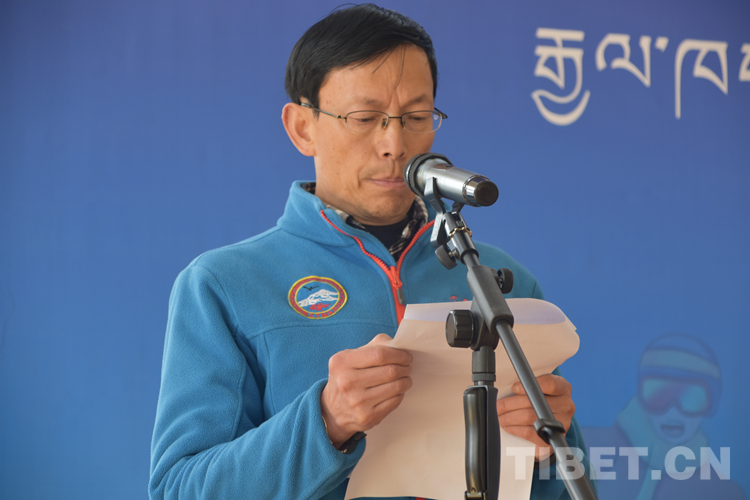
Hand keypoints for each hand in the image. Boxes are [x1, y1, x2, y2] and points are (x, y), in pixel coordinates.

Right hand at [321, 334, 412, 448]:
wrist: (332, 411)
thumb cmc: (347, 377)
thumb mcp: (351, 357)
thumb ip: (374, 346)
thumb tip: (398, 344)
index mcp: (342, 363)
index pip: (379, 354)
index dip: (398, 354)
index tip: (405, 356)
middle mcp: (347, 383)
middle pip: (390, 371)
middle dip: (405, 367)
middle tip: (407, 367)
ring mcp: (357, 402)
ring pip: (396, 387)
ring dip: (405, 381)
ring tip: (404, 378)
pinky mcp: (367, 417)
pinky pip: (395, 401)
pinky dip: (400, 394)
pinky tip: (395, 391)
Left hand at [496, 374, 574, 460]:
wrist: (552, 423)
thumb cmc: (543, 400)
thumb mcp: (541, 388)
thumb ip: (530, 385)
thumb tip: (511, 388)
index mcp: (563, 388)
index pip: (550, 383)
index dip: (529, 386)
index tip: (514, 388)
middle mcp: (565, 405)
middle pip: (534, 402)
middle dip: (510, 404)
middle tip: (498, 406)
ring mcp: (561, 423)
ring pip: (529, 417)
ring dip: (509, 417)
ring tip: (499, 416)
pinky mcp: (553, 437)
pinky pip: (530, 432)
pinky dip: (515, 428)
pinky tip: (507, 426)